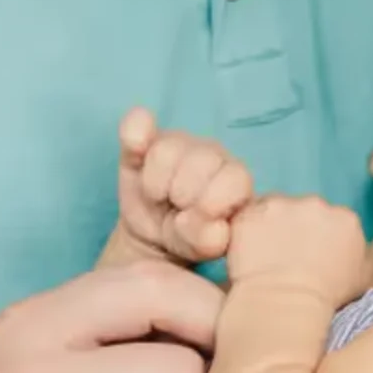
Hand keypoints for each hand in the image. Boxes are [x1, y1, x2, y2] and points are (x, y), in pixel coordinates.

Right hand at [111, 109, 253, 264]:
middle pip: (202, 161)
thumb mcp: (199, 247)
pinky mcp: (142, 143)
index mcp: (236, 181)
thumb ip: (207, 239)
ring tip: (158, 200)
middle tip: (176, 212)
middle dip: (184, 194)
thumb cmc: (187, 240)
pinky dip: (135, 133)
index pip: (234, 180)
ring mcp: (180, 144)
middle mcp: (213, 155)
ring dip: (157, 183)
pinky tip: (136, 145)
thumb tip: (213, 227)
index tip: (197, 223)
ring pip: (167, 150)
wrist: (153, 238)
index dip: (212, 205)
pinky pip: (137, 125)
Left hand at [226, 194, 367, 303]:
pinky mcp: (251, 213)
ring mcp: (282, 205)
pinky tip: (246, 252)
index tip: (309, 255)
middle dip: (295, 227)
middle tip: (284, 256)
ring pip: (274, 208)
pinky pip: (247, 216)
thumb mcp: (360, 282)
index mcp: (346, 220)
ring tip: (263, 255)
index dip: (318, 237)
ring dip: (269, 225)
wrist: (286, 306)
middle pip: (303, 210)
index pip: (332, 220)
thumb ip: (359, 259)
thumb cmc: (325, 301)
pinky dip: (246, 231)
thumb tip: (353, 257)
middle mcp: (317, 204)